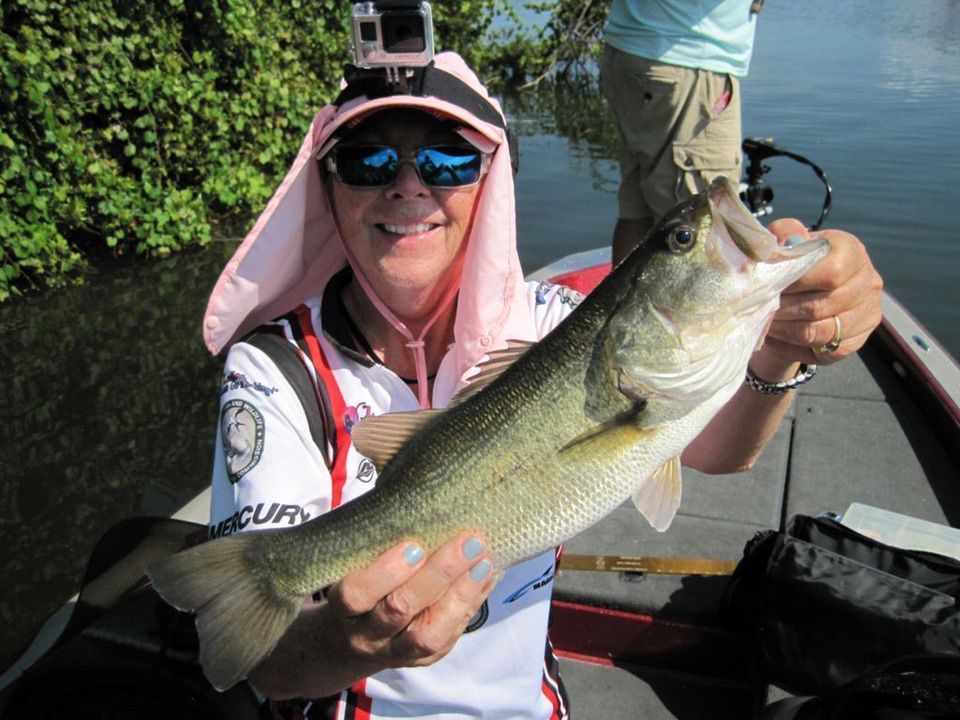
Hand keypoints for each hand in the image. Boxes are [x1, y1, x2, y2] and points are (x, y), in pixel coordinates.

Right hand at [323, 532, 494, 676]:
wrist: (354, 639)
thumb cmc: (360, 585)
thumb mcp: (355, 567)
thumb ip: (377, 545)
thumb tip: (421, 505)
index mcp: (344, 607)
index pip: (357, 594)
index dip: (385, 572)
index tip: (413, 545)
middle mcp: (367, 635)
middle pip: (399, 609)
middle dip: (438, 574)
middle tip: (467, 542)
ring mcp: (396, 651)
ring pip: (428, 635)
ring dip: (461, 594)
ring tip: (483, 561)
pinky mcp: (423, 659)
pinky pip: (450, 635)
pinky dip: (471, 603)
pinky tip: (487, 575)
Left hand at [756, 219, 883, 368]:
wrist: (807, 290)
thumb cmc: (797, 262)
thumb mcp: (789, 241)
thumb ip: (784, 234)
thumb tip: (777, 246)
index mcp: (852, 251)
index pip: (830, 273)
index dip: (795, 283)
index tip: (769, 285)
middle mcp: (868, 283)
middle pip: (819, 305)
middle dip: (782, 309)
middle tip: (758, 308)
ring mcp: (866, 315)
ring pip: (818, 332)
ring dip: (784, 329)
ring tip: (764, 321)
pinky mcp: (855, 342)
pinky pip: (821, 351)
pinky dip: (792, 346)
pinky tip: (776, 336)